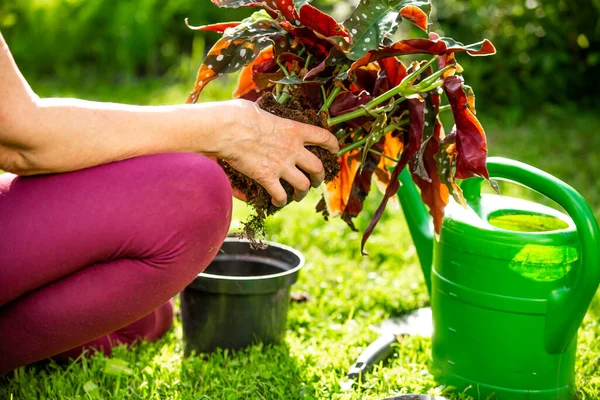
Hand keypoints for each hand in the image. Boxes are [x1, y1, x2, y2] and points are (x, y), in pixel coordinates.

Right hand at [216, 99, 338, 206]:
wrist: (227, 129)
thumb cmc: (239, 115)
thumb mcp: (260, 110)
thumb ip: (267, 118)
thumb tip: (258, 115)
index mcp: (294, 130)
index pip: (323, 137)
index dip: (333, 145)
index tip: (334, 150)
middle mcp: (292, 149)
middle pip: (317, 167)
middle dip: (319, 177)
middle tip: (316, 180)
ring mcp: (281, 165)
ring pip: (303, 185)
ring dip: (302, 192)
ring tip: (298, 194)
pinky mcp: (267, 178)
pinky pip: (280, 195)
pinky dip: (280, 200)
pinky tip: (277, 202)